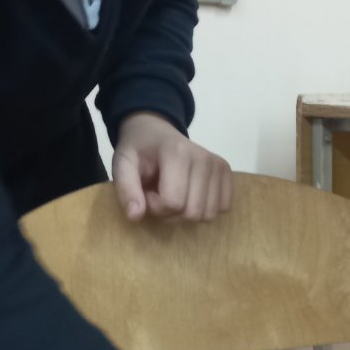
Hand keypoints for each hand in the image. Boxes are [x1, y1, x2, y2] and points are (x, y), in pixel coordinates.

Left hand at [112, 112, 231, 222]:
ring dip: (186, 214)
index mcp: (178, 153)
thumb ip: (126, 189)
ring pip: (207, 215)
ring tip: (173, 194)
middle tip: (158, 195)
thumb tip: (135, 216)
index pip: (173, 203)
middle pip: (192, 212)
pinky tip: (190, 195)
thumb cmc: (139, 150)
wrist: (155, 132)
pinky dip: (204, 208)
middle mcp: (204, 158)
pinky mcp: (227, 172)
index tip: (146, 192)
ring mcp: (219, 165)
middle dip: (170, 214)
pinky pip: (222, 208)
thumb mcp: (122, 165)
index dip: (155, 207)